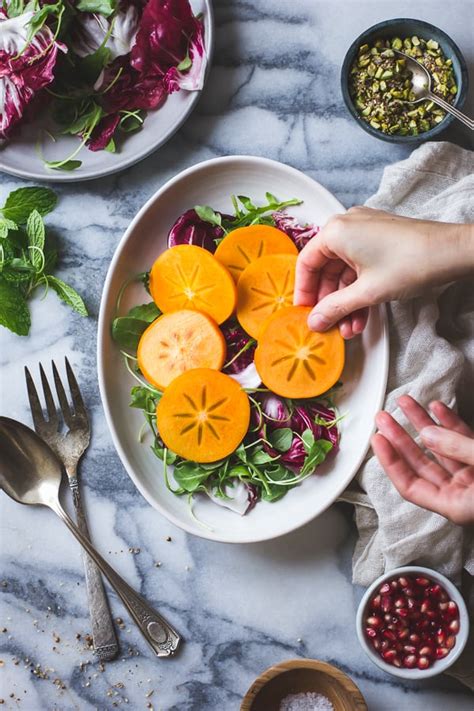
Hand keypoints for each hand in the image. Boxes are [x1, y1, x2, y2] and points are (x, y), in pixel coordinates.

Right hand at [294, 206, 472, 337]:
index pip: (307, 262)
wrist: (452, 252)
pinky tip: (362, 315)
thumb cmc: (412, 262)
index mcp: (336, 231)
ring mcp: (365, 232)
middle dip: (329, 301)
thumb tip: (315, 320)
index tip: (304, 312)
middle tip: (327, 324)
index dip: (304, 291)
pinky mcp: (380, 240)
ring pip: (344, 271)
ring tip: (349, 327)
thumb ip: (335, 307)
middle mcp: (347, 227)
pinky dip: (359, 291)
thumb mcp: (367, 292)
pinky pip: (360, 267)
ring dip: (345, 301)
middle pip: (326, 268)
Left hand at [372, 395, 473, 525]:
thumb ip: (458, 450)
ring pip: (441, 449)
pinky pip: (463, 442)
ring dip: (424, 424)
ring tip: (406, 402)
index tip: (377, 438)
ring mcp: (473, 479)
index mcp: (455, 506)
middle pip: (420, 464)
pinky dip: (451, 424)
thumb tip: (427, 434)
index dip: (390, 462)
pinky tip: (437, 407)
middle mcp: (460, 494)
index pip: (409, 485)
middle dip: (400, 437)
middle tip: (383, 417)